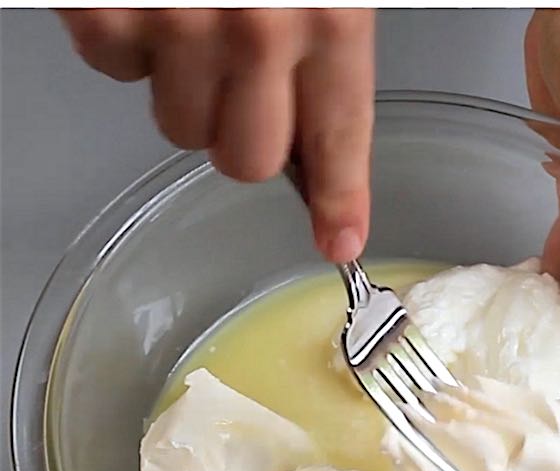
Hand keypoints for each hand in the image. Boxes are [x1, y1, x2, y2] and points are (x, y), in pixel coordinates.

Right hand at [57, 9, 374, 263]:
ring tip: (184, 10)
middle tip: (234, 82)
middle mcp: (257, 24)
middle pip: (248, 160)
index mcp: (329, 6)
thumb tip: (313, 127)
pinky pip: (112, 70)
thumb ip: (327, 36)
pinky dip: (123, 38)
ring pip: (179, 128)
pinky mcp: (103, 9)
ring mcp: (175, 21)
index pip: (339, 135)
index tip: (341, 243)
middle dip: (241, 134)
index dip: (342, 199)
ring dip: (182, 85)